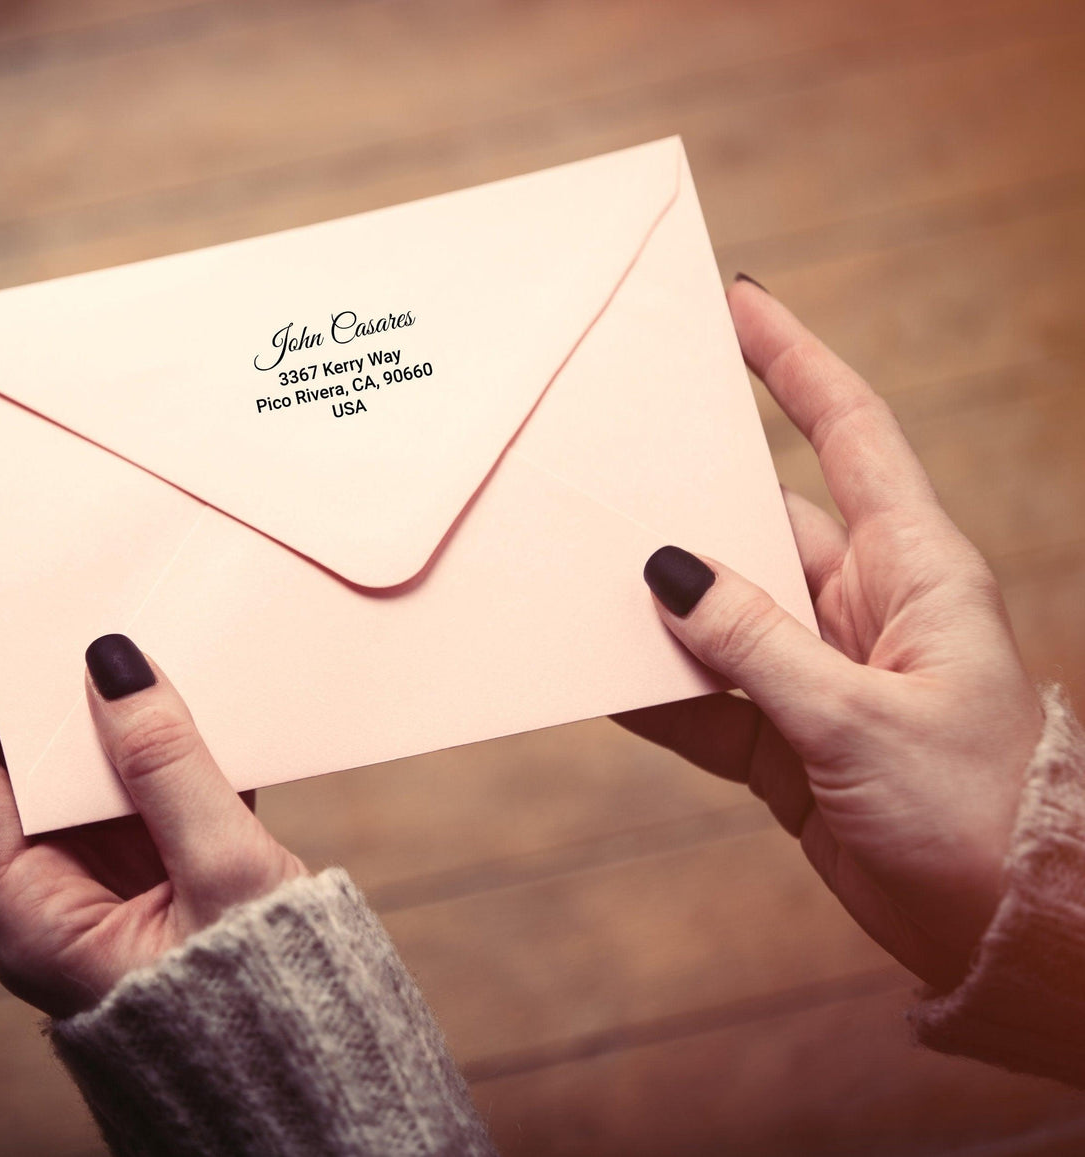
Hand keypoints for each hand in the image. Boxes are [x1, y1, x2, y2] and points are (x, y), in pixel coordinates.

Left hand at [0, 570, 304, 1018]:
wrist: (316, 1069)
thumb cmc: (264, 1001)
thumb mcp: (221, 876)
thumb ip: (169, 767)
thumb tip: (114, 665)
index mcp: (37, 915)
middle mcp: (58, 890)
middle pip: (17, 756)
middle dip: (21, 668)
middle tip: (31, 582)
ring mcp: (112, 873)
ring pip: (85, 760)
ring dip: (96, 691)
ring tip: (104, 610)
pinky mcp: (165, 861)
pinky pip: (148, 774)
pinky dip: (162, 725)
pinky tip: (179, 678)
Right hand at [618, 279, 1044, 990]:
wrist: (997, 929)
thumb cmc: (976, 808)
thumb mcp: (860, 717)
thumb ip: (756, 643)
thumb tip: (669, 570)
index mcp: (913, 569)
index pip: (850, 434)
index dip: (796, 363)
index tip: (739, 305)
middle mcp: (862, 606)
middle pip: (759, 525)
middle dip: (687, 504)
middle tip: (607, 472)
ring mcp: (819, 672)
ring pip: (722, 617)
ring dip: (663, 614)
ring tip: (583, 586)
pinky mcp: (788, 735)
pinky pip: (707, 699)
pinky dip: (660, 694)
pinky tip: (604, 683)